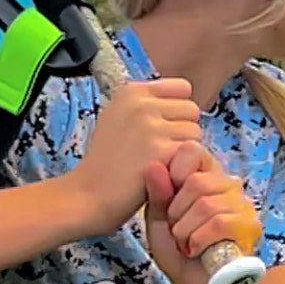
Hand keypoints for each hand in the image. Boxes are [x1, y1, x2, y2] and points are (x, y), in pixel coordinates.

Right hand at [66, 80, 200, 234]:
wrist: (88, 195)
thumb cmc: (106, 161)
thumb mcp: (118, 117)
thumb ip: (148, 104)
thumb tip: (182, 99)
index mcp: (131, 92)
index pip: (182, 88)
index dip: (178, 109)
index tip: (164, 127)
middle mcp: (141, 103)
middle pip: (191, 109)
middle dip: (182, 130)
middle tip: (160, 149)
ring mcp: (151, 126)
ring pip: (195, 132)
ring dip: (184, 150)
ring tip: (160, 162)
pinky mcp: (161, 151)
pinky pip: (193, 152)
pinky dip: (183, 166)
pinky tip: (164, 174)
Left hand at [142, 141, 261, 283]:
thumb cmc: (180, 254)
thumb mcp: (158, 223)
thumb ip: (156, 195)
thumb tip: (153, 165)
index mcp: (205, 177)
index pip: (193, 151)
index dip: (175, 172)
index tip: (169, 200)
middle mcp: (228, 185)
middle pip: (196, 181)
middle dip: (177, 212)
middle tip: (177, 230)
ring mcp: (242, 205)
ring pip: (206, 204)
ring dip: (186, 230)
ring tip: (186, 243)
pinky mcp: (250, 226)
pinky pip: (219, 222)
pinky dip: (199, 239)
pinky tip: (196, 249)